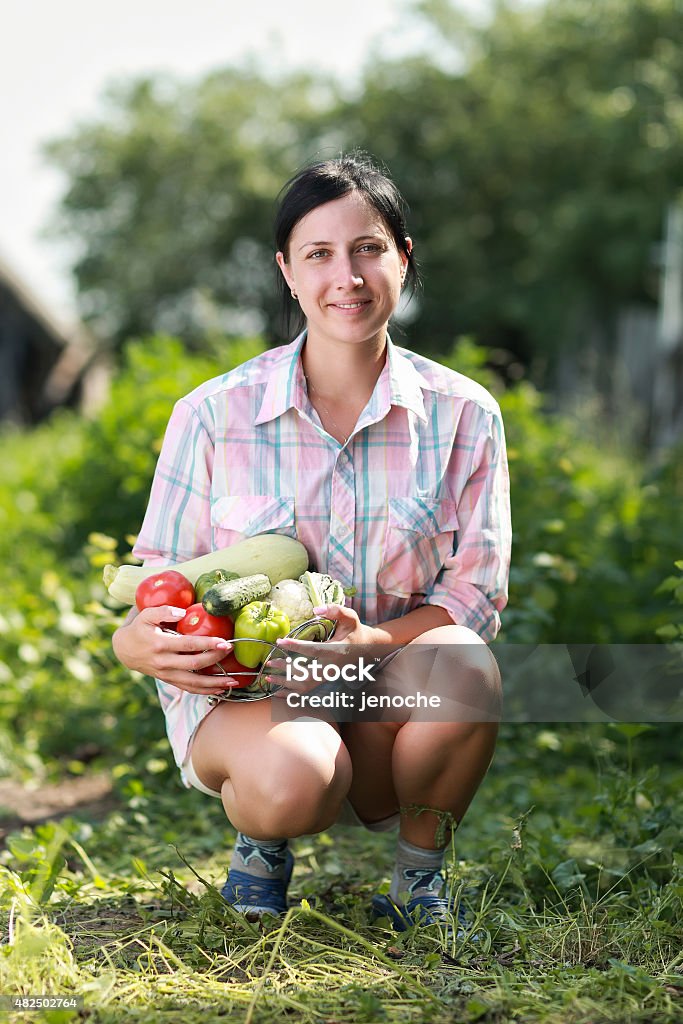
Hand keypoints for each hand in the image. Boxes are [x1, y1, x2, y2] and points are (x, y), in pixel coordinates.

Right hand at [112, 604, 241, 694]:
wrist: (124, 649)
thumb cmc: (139, 628)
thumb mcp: (146, 614)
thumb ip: (164, 611)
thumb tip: (183, 613)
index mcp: (160, 644)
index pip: (188, 645)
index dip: (208, 644)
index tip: (224, 641)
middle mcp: (164, 662)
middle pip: (194, 665)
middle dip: (215, 660)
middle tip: (231, 651)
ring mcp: (166, 674)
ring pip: (193, 683)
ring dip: (214, 684)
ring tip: (233, 682)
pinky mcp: (169, 680)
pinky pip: (189, 689)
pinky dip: (205, 691)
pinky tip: (220, 689)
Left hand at [267, 604, 379, 697]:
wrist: (366, 649)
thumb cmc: (355, 631)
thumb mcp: (350, 616)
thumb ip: (335, 610)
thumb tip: (315, 610)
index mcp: (337, 650)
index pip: (314, 650)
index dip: (296, 647)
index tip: (279, 642)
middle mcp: (332, 667)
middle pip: (306, 673)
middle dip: (286, 669)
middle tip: (269, 661)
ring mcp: (328, 677)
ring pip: (305, 686)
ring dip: (285, 684)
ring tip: (268, 678)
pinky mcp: (325, 681)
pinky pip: (307, 692)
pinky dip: (291, 694)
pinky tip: (276, 691)